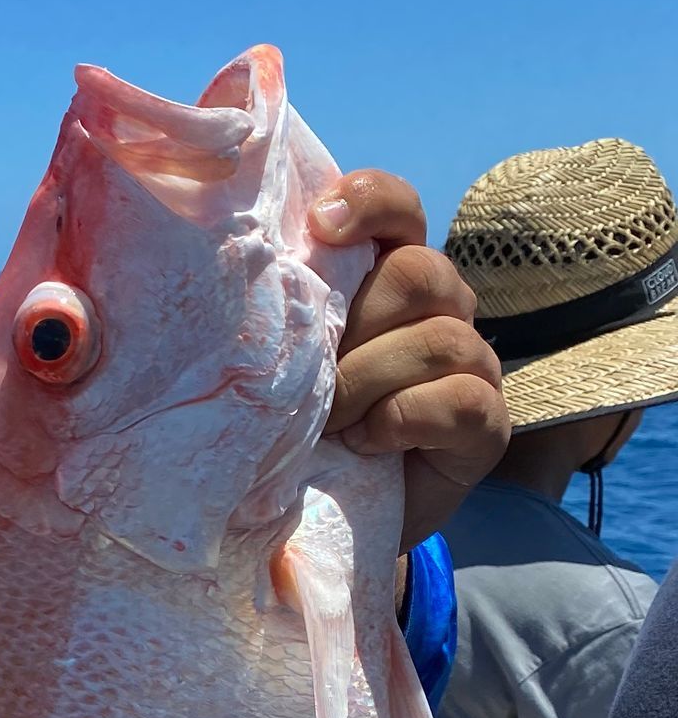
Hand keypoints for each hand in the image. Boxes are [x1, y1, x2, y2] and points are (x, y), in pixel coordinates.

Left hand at [314, 171, 508, 547]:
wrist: (327, 516)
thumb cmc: (299, 427)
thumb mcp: (281, 363)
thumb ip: (282, 312)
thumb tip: (230, 267)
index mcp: (387, 275)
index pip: (398, 208)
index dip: (369, 201)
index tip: (319, 225)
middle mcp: (442, 306)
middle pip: (419, 273)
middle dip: (355, 327)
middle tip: (312, 379)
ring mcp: (473, 362)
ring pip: (438, 339)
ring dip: (367, 382)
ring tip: (331, 423)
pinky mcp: (487, 422)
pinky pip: (458, 398)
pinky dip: (403, 419)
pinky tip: (369, 442)